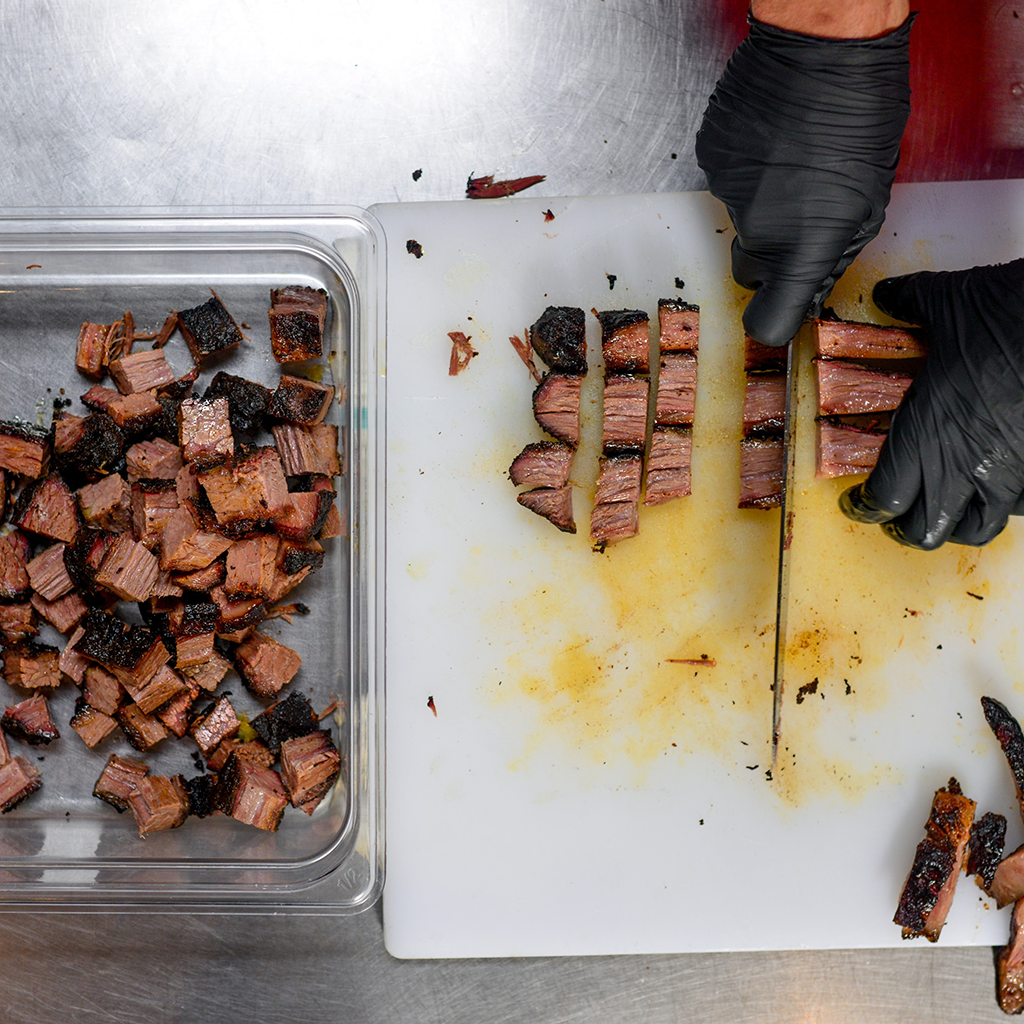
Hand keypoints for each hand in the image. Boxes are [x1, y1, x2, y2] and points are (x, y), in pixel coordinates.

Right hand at [695, 11, 912, 346]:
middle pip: (749, 269)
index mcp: (805, 244)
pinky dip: (745, 170)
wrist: (825, 43)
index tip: (778, 310)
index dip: (772, 321)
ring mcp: (729, 193)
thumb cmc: (860, 113)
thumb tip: (811, 283)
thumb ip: (834, 252)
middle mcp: (760, 227)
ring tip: (791, 161)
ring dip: (761, 202)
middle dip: (770, 253)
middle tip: (798, 213)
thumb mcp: (869, 198)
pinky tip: (771, 141)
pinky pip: (725, 183)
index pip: (769, 321)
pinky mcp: (711, 160)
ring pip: (738, 220)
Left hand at [841, 260, 1023, 548]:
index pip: (885, 496)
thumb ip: (910, 303)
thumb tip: (890, 296)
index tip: (858, 503)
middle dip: (905, 527)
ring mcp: (1011, 475)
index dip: (865, 506)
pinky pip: (1020, 509)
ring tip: (945, 511)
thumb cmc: (1011, 313)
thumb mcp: (949, 300)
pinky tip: (1000, 489)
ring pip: (975, 528)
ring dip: (953, 524)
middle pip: (924, 529)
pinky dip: (1005, 506)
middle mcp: (964, 464)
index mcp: (927, 433)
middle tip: (895, 515)